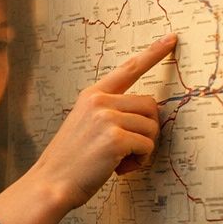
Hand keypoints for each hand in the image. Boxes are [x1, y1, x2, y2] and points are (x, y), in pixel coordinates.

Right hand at [33, 34, 174, 208]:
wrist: (51, 184)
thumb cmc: (70, 161)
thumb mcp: (84, 125)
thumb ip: (110, 113)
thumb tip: (147, 114)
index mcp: (92, 95)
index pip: (129, 69)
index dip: (153, 53)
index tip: (171, 39)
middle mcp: (100, 101)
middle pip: (150, 105)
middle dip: (148, 129)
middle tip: (130, 149)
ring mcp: (107, 118)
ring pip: (151, 127)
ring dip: (143, 149)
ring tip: (120, 161)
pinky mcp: (116, 138)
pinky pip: (147, 146)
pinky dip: (140, 161)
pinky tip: (120, 168)